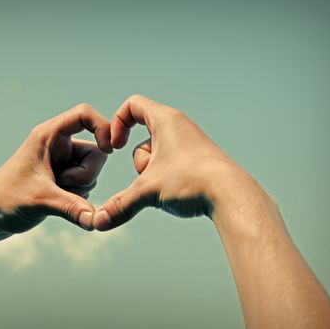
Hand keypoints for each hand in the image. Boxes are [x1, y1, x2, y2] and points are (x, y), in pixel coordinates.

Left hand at [0, 103, 111, 236]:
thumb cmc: (5, 199)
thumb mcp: (41, 200)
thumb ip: (72, 208)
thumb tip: (97, 221)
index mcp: (49, 135)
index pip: (84, 114)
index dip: (102, 127)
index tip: (109, 149)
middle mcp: (57, 146)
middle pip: (96, 152)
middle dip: (85, 175)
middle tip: (62, 186)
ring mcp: (61, 164)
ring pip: (92, 173)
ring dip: (80, 189)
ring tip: (52, 195)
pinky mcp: (62, 180)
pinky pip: (85, 186)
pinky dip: (77, 198)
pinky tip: (55, 203)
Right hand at [93, 94, 264, 229]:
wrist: (232, 194)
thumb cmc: (191, 181)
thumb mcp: (148, 191)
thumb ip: (120, 205)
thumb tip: (97, 223)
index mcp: (166, 120)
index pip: (132, 105)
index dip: (117, 124)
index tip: (115, 147)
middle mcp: (180, 126)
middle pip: (143, 138)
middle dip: (141, 162)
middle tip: (151, 176)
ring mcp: (192, 143)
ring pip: (158, 154)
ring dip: (155, 172)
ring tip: (171, 186)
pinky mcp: (200, 159)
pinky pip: (172, 163)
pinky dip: (169, 177)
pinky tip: (180, 191)